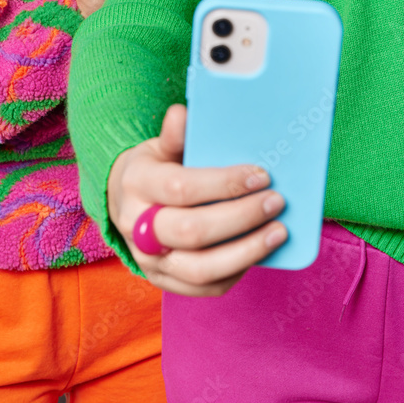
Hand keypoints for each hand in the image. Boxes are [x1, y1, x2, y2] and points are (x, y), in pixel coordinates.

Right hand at [107, 104, 287, 295]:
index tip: (260, 176)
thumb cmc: (154, 169)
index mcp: (136, 184)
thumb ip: (174, 135)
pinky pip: (204, 288)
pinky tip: (259, 252)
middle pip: (192, 232)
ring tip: (279, 232)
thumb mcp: (158, 146)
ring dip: (247, 251)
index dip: (224, 184)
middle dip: (241, 217)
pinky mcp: (164, 281)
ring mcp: (149, 260)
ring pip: (200, 269)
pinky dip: (237, 272)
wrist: (125, 203)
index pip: (181, 188)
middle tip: (276, 202)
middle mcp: (137, 227)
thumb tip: (182, 114)